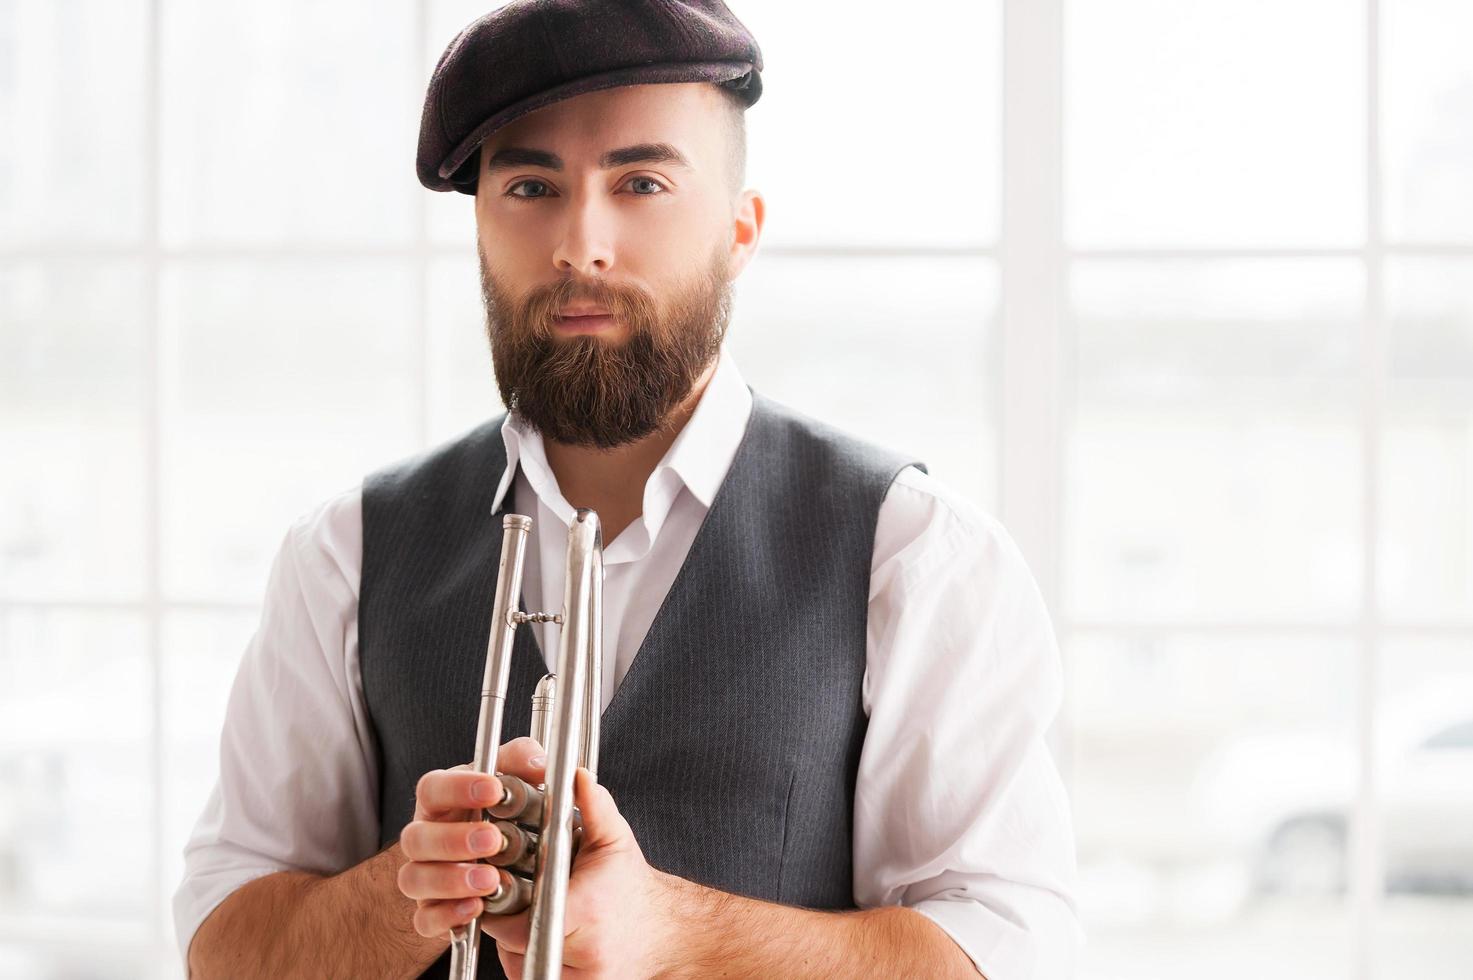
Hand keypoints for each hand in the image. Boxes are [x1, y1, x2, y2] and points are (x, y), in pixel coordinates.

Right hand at [396, 737, 547, 940]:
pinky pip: (424, 919)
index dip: (457, 788)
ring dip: (450, 880)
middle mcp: (427, 836)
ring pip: (413, 879)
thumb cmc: (508, 814)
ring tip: (491, 879)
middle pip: (414, 837)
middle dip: (453, 840)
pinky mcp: (432, 910)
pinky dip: (447, 916)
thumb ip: (525, 761)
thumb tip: (538, 762)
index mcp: (443, 800)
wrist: (517, 863)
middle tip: (494, 840)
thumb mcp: (519, 779)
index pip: (432, 788)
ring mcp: (425, 874)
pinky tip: (476, 908)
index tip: (494, 790)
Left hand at [478, 751, 683, 978]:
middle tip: (516, 893)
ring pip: (517, 961)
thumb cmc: (632, 887)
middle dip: (506, 917)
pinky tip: (541, 934)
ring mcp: (580, 979)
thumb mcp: (615, 840)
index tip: (502, 883)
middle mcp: (583, 952)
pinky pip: (530, 976)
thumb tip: (577, 775)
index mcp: (585, 913)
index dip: (501, 901)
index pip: (515, 919)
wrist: (663, 932)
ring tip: (532, 912)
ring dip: (515, 939)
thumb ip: (594, 807)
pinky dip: (527, 957)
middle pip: (512, 940)